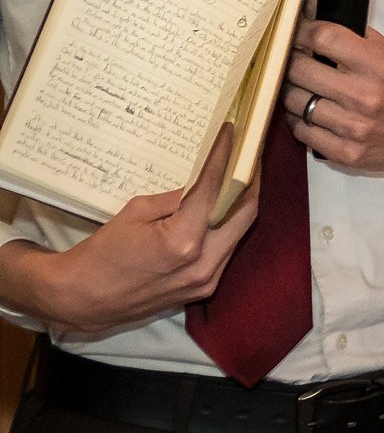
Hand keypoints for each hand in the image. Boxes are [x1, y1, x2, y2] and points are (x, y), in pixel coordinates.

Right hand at [0, 125, 258, 337]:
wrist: (84, 299)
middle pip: (245, 211)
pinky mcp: (205, 288)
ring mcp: (208, 279)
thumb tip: (208, 179)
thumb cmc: (102, 253)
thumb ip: (178, 196)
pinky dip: (229, 226)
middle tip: (249, 154)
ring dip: (242, 203)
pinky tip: (225, 208)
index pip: (215, 189)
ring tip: (242, 176)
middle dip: (250, 179)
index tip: (234, 134)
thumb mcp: (136, 212)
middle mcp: (204, 262)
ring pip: (240, 231)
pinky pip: (228, 250)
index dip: (226, 158)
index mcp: (183, 241)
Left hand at [284, 21, 383, 174]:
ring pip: (294, 101)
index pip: (323, 37)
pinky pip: (302, 131)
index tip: (295, 31)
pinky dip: (300, 119)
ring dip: (292, 90)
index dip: (301, 30)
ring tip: (302, 86)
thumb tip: (308, 5)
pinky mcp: (347, 153)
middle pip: (300, 69)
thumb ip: (350, 33)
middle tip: (293, 58)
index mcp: (380, 65)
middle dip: (290, 60)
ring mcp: (354, 128)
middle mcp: (366, 97)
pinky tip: (311, 112)